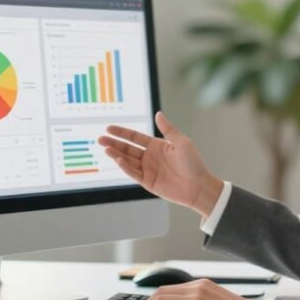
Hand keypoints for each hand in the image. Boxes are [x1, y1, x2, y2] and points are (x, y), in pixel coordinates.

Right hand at [98, 111, 222, 216]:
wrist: (199, 186)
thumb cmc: (193, 163)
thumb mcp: (182, 142)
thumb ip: (168, 129)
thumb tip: (158, 113)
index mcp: (157, 145)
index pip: (135, 137)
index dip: (122, 133)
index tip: (108, 128)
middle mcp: (150, 157)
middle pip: (127, 148)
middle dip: (113, 143)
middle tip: (100, 139)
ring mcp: (148, 169)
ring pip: (128, 160)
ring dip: (116, 154)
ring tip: (105, 148)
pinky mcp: (148, 182)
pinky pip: (133, 173)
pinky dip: (125, 166)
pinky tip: (118, 159)